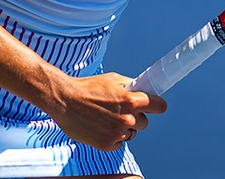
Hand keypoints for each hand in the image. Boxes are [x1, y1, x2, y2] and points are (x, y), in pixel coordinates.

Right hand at [47, 71, 167, 151]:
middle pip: (145, 122)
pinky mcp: (107, 144)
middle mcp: (127, 118)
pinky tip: (101, 126)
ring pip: (131, 133)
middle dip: (136, 117)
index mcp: (131, 101)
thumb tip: (145, 91)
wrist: (64, 101)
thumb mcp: (113, 79)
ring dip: (124, 128)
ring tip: (107, 118)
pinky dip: (113, 137)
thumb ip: (132, 87)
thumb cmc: (88, 88)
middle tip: (121, 110)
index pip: (159, 106)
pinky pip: (119, 143)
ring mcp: (117, 133)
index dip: (157, 105)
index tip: (155, 106)